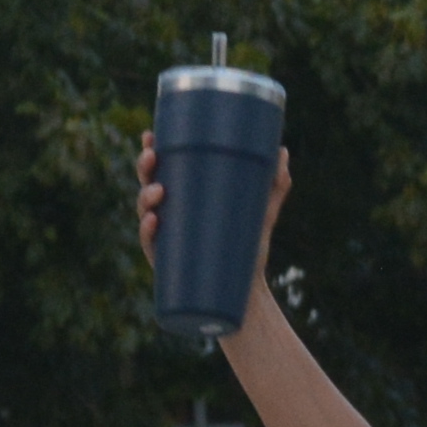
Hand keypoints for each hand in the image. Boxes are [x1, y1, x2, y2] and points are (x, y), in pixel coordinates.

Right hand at [130, 132, 294, 291]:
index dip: (150, 151)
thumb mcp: (262, 211)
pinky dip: (149, 232)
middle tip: (152, 156)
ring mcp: (166, 239)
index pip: (162, 170)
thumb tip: (281, 151)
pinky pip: (151, 245)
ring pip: (145, 212)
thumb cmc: (249, 247)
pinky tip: (155, 221)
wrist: (248, 292)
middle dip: (144, 168)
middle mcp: (170, 215)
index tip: (149, 135)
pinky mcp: (167, 262)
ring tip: (159, 190)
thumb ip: (273, 183)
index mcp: (185, 198)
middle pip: (146, 185)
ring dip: (145, 197)